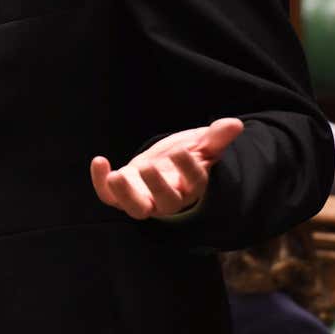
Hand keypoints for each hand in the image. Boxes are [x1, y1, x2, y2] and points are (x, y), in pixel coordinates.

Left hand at [90, 118, 243, 219]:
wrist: (163, 167)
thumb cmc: (186, 156)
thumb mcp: (202, 145)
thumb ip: (216, 138)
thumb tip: (235, 124)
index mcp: (192, 185)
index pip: (194, 181)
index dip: (188, 168)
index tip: (183, 150)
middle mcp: (170, 198)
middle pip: (167, 202)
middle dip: (157, 186)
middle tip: (149, 166)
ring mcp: (145, 199)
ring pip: (137, 208)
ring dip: (125, 195)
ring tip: (115, 177)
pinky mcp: (123, 195)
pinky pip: (110, 197)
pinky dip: (101, 183)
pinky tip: (99, 161)